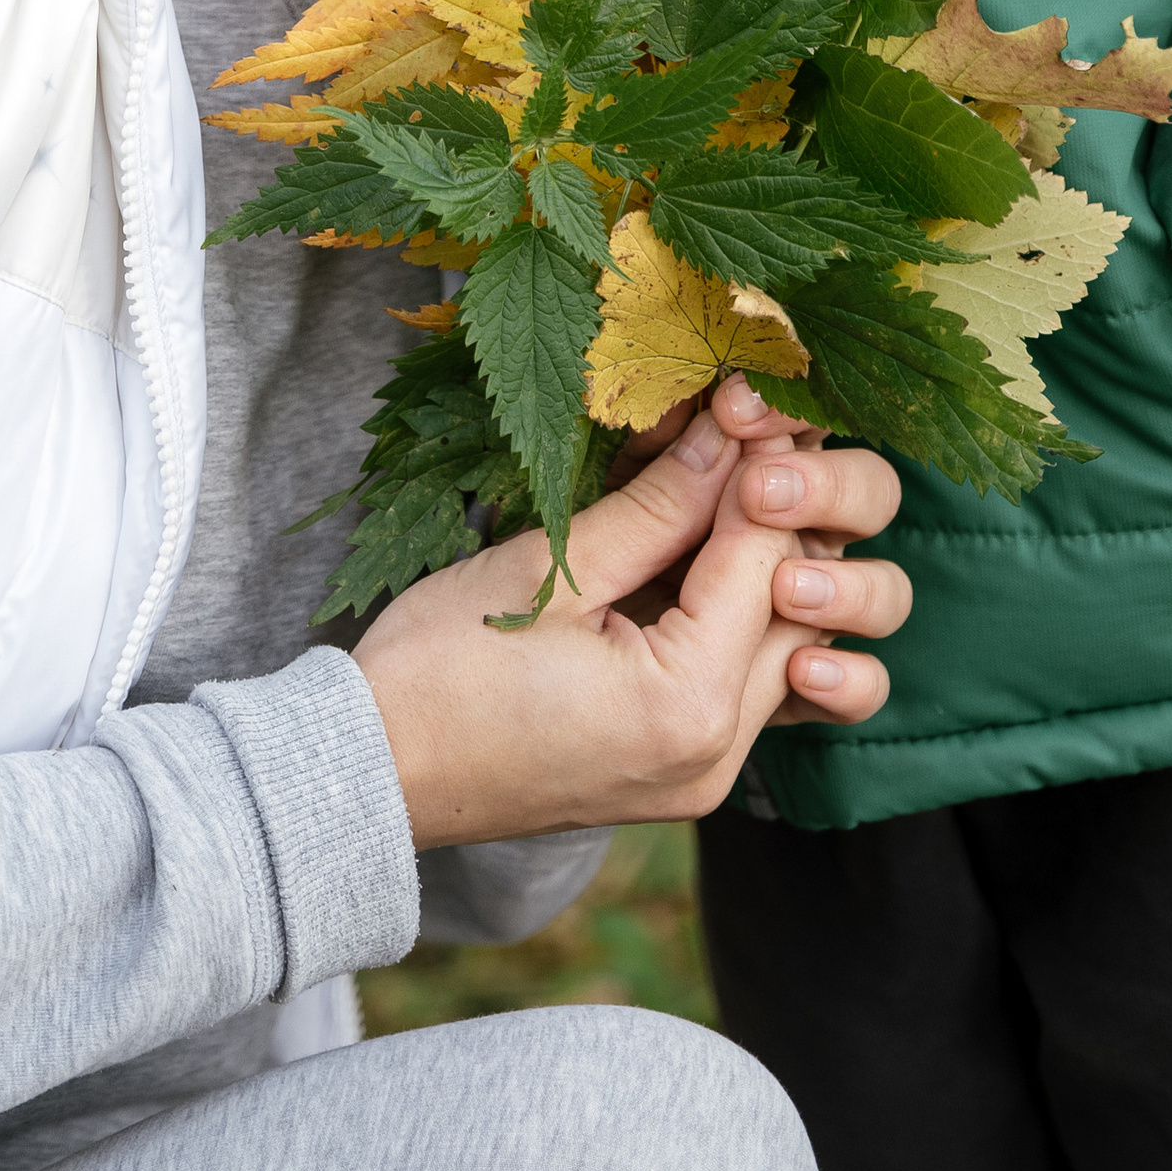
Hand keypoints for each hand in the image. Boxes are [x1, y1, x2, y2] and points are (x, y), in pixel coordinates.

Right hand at [351, 407, 908, 848]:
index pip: (765, 556)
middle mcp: (717, 754)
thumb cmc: (438, 671)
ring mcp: (702, 774)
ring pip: (782, 646)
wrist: (374, 774)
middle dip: (777, 510)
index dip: (760, 465)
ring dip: (765, 565)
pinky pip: (745, 685)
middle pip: (796, 605)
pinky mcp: (679, 774)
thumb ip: (656, 504)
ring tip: (721, 488)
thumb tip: (730, 434)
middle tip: (742, 429)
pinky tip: (706, 557)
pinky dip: (739, 618)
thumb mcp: (548, 568)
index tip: (747, 396)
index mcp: (688, 706)